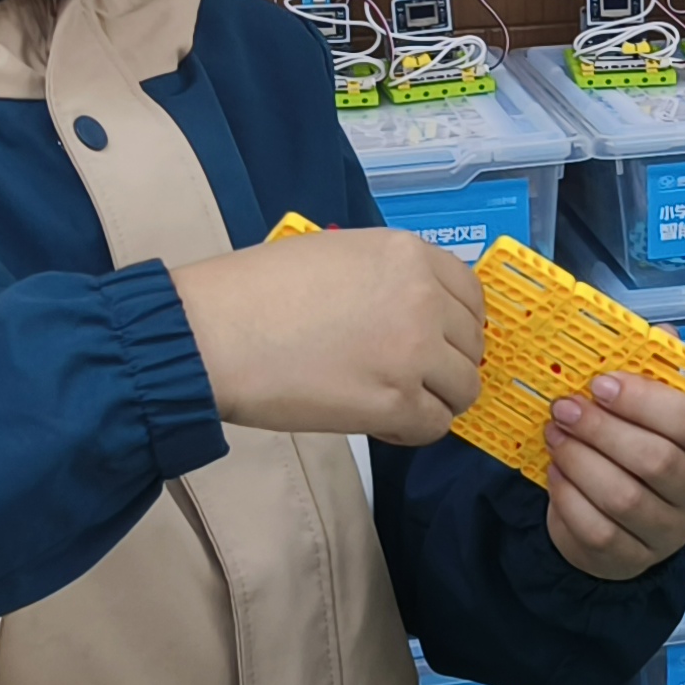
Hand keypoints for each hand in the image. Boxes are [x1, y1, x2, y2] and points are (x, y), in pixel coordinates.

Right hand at [171, 230, 481, 444]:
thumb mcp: (335, 254)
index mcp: (407, 255)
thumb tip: (411, 309)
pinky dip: (412, 430)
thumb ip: (385, 276)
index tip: (438, 339)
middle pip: (470, 343)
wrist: (213, 334)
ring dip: (434, 399)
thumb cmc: (255, 293)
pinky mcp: (395, 402)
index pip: (471, 294)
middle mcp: (423, 299)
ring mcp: (414, 352)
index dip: (456, 322)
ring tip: (393, 401)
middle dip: (444, 362)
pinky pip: (434, 425)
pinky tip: (380, 422)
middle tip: (407, 375)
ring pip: (462, 388)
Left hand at [541, 376, 684, 580]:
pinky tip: (556, 472)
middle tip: (565, 407)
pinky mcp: (631, 559)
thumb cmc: (638, 453)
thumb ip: (658, 373)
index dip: (645, 400)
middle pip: (657, 460)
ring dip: (580, 460)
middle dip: (603, 429)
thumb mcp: (652, 412)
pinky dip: (569, 497)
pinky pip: (596, 528)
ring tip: (554, 434)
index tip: (601, 383)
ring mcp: (669, 532)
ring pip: (623, 497)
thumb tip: (663, 332)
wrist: (623, 523)